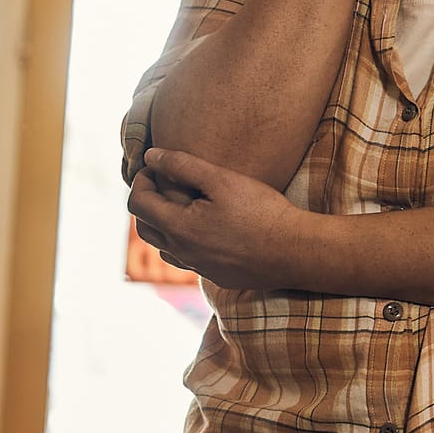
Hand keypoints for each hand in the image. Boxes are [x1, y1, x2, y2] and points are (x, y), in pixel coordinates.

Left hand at [127, 148, 319, 290]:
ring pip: (164, 248)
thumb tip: (150, 156)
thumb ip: (183, 166)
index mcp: (178, 227)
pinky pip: (187, 260)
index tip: (153, 167)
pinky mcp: (216, 276)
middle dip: (147, 203)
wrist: (296, 251)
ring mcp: (198, 267)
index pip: (137, 204)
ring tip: (182, 206)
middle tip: (163, 184)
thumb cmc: (262, 212)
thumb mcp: (223, 180)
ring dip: (164, 225)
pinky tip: (206, 231)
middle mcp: (182, 252)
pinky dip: (185, 243)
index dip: (140, 181)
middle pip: (144, 228)